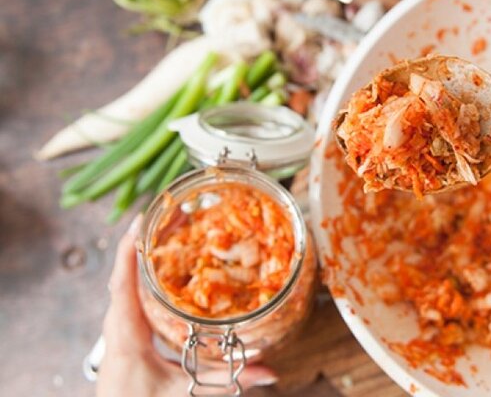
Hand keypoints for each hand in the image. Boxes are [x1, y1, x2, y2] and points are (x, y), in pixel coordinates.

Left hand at [96, 215, 277, 396]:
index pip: (122, 282)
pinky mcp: (127, 331)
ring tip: (174, 229)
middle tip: (176, 214)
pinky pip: (134, 292)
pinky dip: (148, 271)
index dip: (130, 249)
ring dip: (149, 252)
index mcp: (126, 333)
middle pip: (128, 271)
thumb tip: (268, 372)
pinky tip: (168, 262)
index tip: (142, 220)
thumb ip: (225, 380)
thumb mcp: (184, 393)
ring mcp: (120, 327)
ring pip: (129, 279)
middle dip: (150, 239)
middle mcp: (118, 324)